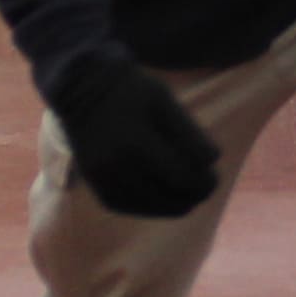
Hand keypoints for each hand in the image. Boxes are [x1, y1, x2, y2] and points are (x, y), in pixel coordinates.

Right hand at [49, 49, 221, 218]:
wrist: (79, 88)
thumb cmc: (131, 90)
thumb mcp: (164, 100)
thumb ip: (189, 131)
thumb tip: (213, 160)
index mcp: (134, 143)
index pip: (182, 177)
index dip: (205, 180)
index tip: (216, 173)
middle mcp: (114, 166)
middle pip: (170, 199)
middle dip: (195, 194)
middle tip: (208, 184)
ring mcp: (103, 180)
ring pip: (153, 207)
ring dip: (177, 202)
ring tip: (191, 189)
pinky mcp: (98, 188)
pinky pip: (133, 207)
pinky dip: (154, 204)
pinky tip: (167, 193)